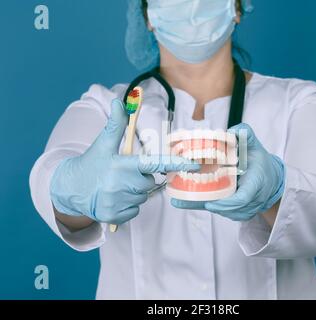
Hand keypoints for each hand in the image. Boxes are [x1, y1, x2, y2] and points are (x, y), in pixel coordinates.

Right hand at [50, 99, 199, 224]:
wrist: (69, 190)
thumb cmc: (91, 164)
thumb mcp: (102, 144)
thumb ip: (115, 125)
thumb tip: (118, 102)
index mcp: (122, 165)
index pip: (154, 163)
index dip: (175, 163)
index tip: (193, 164)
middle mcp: (121, 184)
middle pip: (150, 182)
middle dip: (141, 178)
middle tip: (122, 174)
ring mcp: (118, 202)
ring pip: (143, 196)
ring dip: (134, 191)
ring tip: (116, 186)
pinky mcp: (115, 216)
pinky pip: (135, 209)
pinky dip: (128, 204)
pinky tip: (114, 198)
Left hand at [171, 123, 284, 220]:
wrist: (271, 178)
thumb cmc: (260, 162)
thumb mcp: (255, 146)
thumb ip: (246, 136)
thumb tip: (233, 130)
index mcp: (256, 182)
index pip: (243, 198)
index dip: (227, 203)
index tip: (210, 203)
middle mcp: (252, 198)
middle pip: (231, 209)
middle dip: (212, 206)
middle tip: (191, 200)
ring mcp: (247, 207)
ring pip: (225, 212)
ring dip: (207, 207)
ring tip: (185, 201)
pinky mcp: (240, 211)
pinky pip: (224, 212)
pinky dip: (209, 208)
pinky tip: (189, 203)